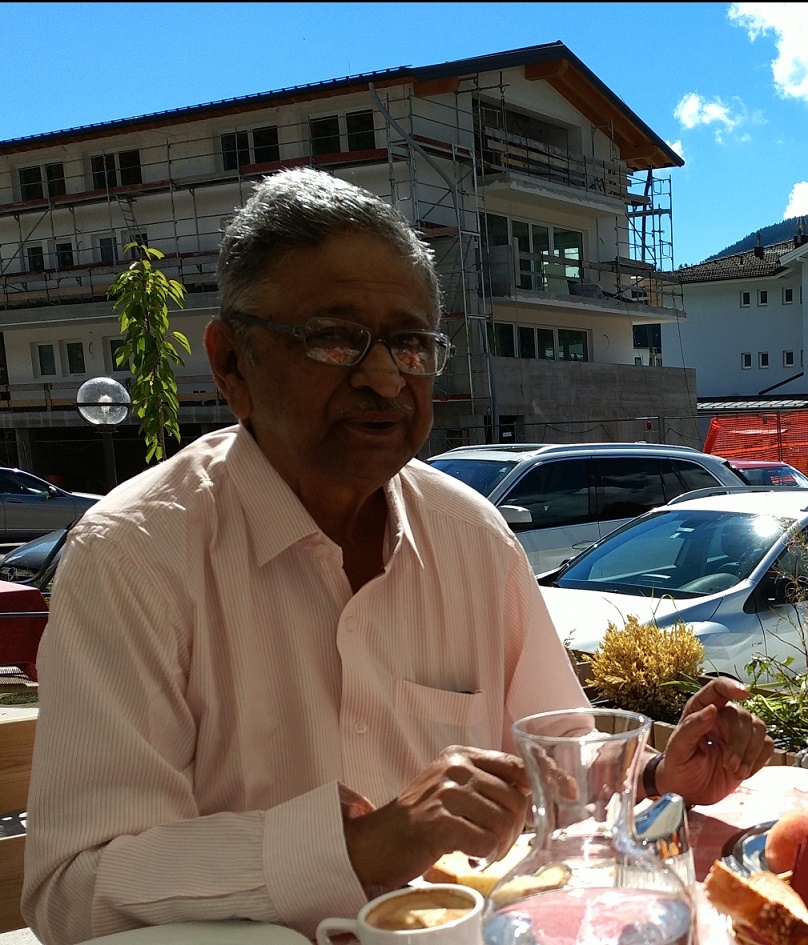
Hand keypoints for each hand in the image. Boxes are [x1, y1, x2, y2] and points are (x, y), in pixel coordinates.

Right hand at [343, 745, 529, 889]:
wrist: (376, 841)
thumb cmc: (419, 819)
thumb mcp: (452, 788)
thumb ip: (487, 785)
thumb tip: (537, 796)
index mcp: (461, 755)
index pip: (516, 763)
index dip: (547, 777)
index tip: (568, 790)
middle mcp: (455, 767)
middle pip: (515, 798)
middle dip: (516, 828)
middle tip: (497, 843)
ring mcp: (445, 792)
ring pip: (503, 821)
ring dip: (499, 845)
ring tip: (481, 850)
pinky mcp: (438, 821)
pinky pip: (484, 841)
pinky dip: (484, 854)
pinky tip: (471, 855)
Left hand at [655, 677, 773, 805]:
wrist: (688, 791)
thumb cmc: (678, 766)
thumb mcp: (677, 749)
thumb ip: (691, 728)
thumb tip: (712, 709)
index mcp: (698, 710)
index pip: (717, 689)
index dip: (731, 686)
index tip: (744, 693)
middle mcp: (720, 716)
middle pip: (743, 716)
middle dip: (739, 743)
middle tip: (729, 766)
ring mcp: (737, 733)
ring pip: (759, 728)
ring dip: (750, 753)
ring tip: (735, 771)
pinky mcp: (751, 750)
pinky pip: (767, 745)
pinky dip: (759, 760)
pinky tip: (744, 772)